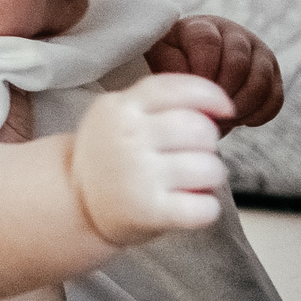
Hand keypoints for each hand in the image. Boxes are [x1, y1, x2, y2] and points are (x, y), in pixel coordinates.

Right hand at [70, 73, 231, 244]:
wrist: (75, 202)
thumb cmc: (109, 155)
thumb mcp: (118, 114)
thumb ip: (158, 103)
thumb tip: (218, 107)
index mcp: (121, 107)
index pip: (177, 89)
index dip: (211, 95)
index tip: (225, 109)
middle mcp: (128, 137)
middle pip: (200, 129)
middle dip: (209, 143)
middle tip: (194, 154)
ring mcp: (138, 175)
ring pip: (209, 168)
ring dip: (211, 176)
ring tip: (194, 181)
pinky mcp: (148, 212)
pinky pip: (203, 208)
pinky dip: (207, 208)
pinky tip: (194, 206)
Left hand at [147, 14, 282, 130]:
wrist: (194, 68)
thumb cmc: (172, 63)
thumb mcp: (161, 59)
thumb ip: (169, 66)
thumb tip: (191, 83)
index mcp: (203, 27)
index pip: (208, 42)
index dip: (202, 72)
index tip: (193, 94)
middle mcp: (234, 34)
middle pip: (239, 62)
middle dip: (223, 94)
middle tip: (209, 113)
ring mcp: (257, 52)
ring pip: (261, 79)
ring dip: (242, 106)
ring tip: (224, 121)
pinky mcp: (273, 73)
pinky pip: (275, 97)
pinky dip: (259, 114)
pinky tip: (241, 120)